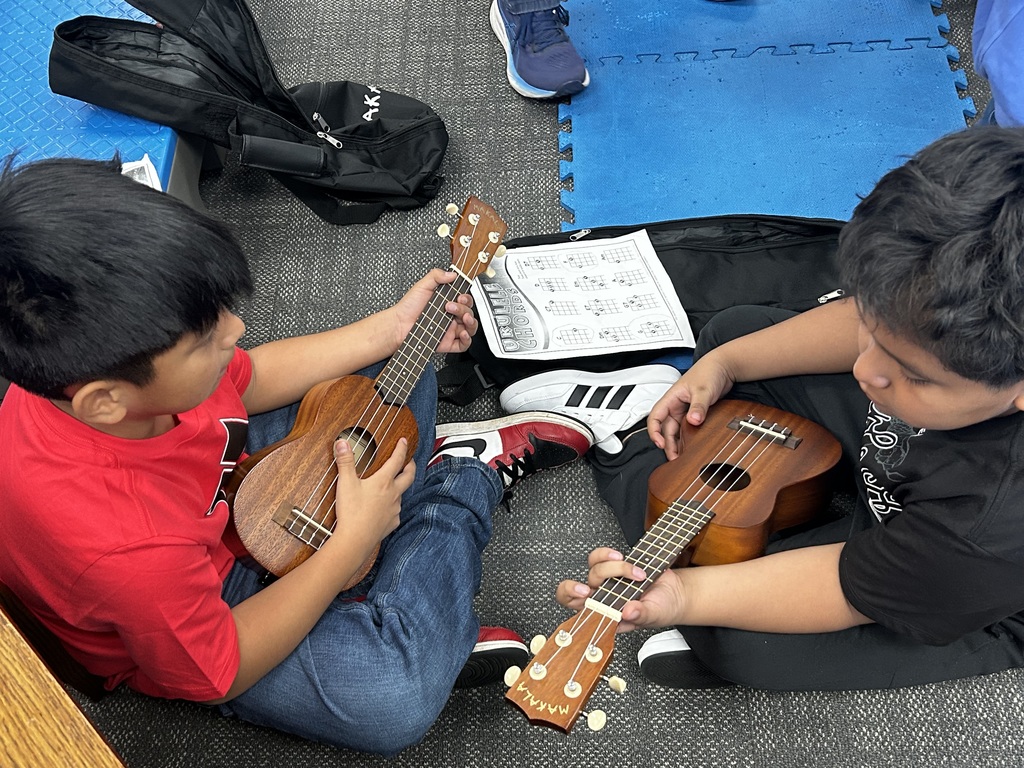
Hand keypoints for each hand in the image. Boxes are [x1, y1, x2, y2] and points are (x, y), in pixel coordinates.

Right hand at [329, 437, 415, 558]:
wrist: (355, 540)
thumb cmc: (351, 512)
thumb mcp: (345, 483)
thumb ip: (345, 462)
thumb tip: (343, 443)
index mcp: (383, 482)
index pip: (397, 460)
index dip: (401, 449)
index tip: (404, 441)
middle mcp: (393, 494)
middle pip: (409, 476)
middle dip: (411, 466)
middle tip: (410, 461)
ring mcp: (394, 509)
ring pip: (402, 495)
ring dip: (400, 487)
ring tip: (394, 484)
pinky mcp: (392, 522)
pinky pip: (395, 512)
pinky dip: (393, 506)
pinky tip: (386, 508)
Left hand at [391, 269, 477, 353]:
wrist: (398, 325)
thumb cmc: (408, 308)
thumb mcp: (422, 286)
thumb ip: (436, 275)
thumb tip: (451, 274)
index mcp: (447, 302)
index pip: (464, 300)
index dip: (466, 298)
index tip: (460, 296)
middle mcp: (450, 316)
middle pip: (468, 312)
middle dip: (464, 308)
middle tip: (450, 306)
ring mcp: (450, 329)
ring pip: (470, 327)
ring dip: (471, 322)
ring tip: (464, 318)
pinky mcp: (448, 342)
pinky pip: (464, 344)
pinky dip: (468, 339)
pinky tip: (463, 333)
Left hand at [555, 547, 686, 632]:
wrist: (675, 592)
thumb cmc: (662, 609)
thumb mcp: (654, 616)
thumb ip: (641, 615)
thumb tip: (628, 612)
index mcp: (607, 617)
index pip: (579, 615)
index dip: (575, 609)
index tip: (585, 597)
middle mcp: (602, 600)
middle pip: (575, 592)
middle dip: (574, 588)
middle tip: (587, 589)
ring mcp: (606, 582)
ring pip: (592, 570)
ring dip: (611, 568)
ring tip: (634, 571)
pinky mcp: (614, 566)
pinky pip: (601, 557)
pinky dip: (609, 555)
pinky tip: (624, 559)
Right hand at [647, 352, 735, 458]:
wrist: (723, 367)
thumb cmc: (709, 372)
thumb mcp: (703, 390)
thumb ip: (698, 406)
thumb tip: (693, 420)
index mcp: (671, 398)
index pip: (655, 417)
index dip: (654, 432)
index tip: (660, 443)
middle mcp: (676, 405)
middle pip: (666, 428)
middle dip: (667, 444)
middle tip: (674, 458)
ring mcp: (685, 411)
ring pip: (676, 431)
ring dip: (677, 443)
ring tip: (682, 457)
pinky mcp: (695, 414)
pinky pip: (688, 429)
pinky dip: (688, 439)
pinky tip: (692, 447)